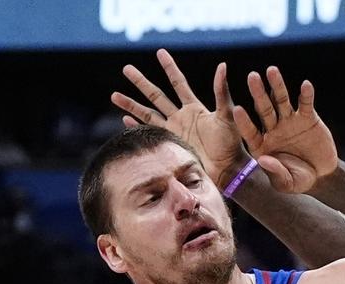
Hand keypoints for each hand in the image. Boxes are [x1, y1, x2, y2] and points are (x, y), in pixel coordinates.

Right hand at [111, 49, 247, 188]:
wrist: (227, 169)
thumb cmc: (231, 143)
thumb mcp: (227, 114)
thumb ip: (221, 91)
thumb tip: (222, 65)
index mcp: (194, 108)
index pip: (178, 83)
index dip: (169, 68)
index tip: (160, 52)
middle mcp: (180, 118)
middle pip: (156, 95)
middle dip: (140, 82)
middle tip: (126, 69)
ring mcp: (173, 132)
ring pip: (147, 114)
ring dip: (131, 105)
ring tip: (114, 95)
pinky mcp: (170, 146)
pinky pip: (150, 134)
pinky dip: (136, 127)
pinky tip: (125, 120)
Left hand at [233, 66, 337, 193]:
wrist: (321, 175)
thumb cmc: (299, 180)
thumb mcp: (287, 182)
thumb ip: (275, 172)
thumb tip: (263, 160)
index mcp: (262, 145)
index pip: (250, 131)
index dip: (244, 121)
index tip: (237, 110)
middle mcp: (273, 129)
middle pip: (263, 109)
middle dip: (258, 93)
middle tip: (252, 77)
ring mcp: (289, 121)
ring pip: (281, 100)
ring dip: (277, 86)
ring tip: (271, 70)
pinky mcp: (307, 117)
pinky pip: (305, 104)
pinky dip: (306, 95)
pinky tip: (305, 85)